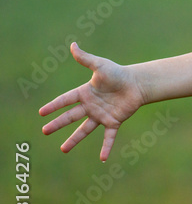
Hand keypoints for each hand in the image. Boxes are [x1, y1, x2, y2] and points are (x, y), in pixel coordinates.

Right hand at [39, 43, 145, 160]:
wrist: (138, 83)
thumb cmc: (119, 73)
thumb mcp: (100, 65)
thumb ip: (85, 59)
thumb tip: (73, 45)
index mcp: (85, 93)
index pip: (65, 100)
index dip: (53, 106)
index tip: (41, 112)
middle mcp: (91, 106)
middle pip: (70, 116)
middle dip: (57, 124)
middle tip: (44, 131)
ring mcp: (101, 115)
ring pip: (84, 130)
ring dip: (74, 139)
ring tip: (63, 150)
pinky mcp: (114, 121)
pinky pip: (108, 136)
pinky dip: (106, 147)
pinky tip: (103, 158)